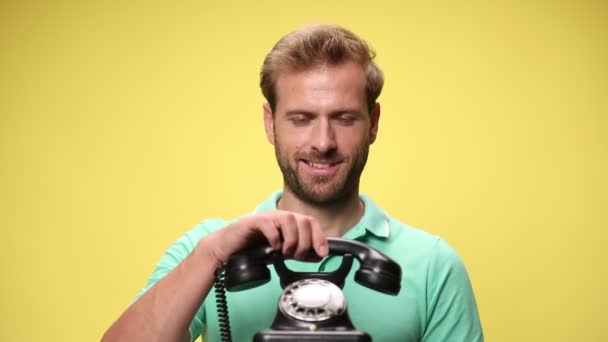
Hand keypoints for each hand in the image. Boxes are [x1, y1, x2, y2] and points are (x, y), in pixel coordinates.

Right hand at [198, 210, 327, 265]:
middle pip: (303, 220)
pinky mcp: (252, 222)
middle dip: (305, 242)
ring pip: (289, 219)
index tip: (322, 253)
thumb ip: (300, 252)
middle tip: (297, 256)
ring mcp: (267, 218)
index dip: (320, 237)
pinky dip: (275, 237)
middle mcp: (280, 216)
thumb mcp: (282, 252)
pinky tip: (274, 248)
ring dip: (292, 240)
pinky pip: (269, 224)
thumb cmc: (253, 249)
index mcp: (289, 222)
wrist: (228, 249)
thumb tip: (319, 254)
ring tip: (285, 253)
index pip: (311, 222)